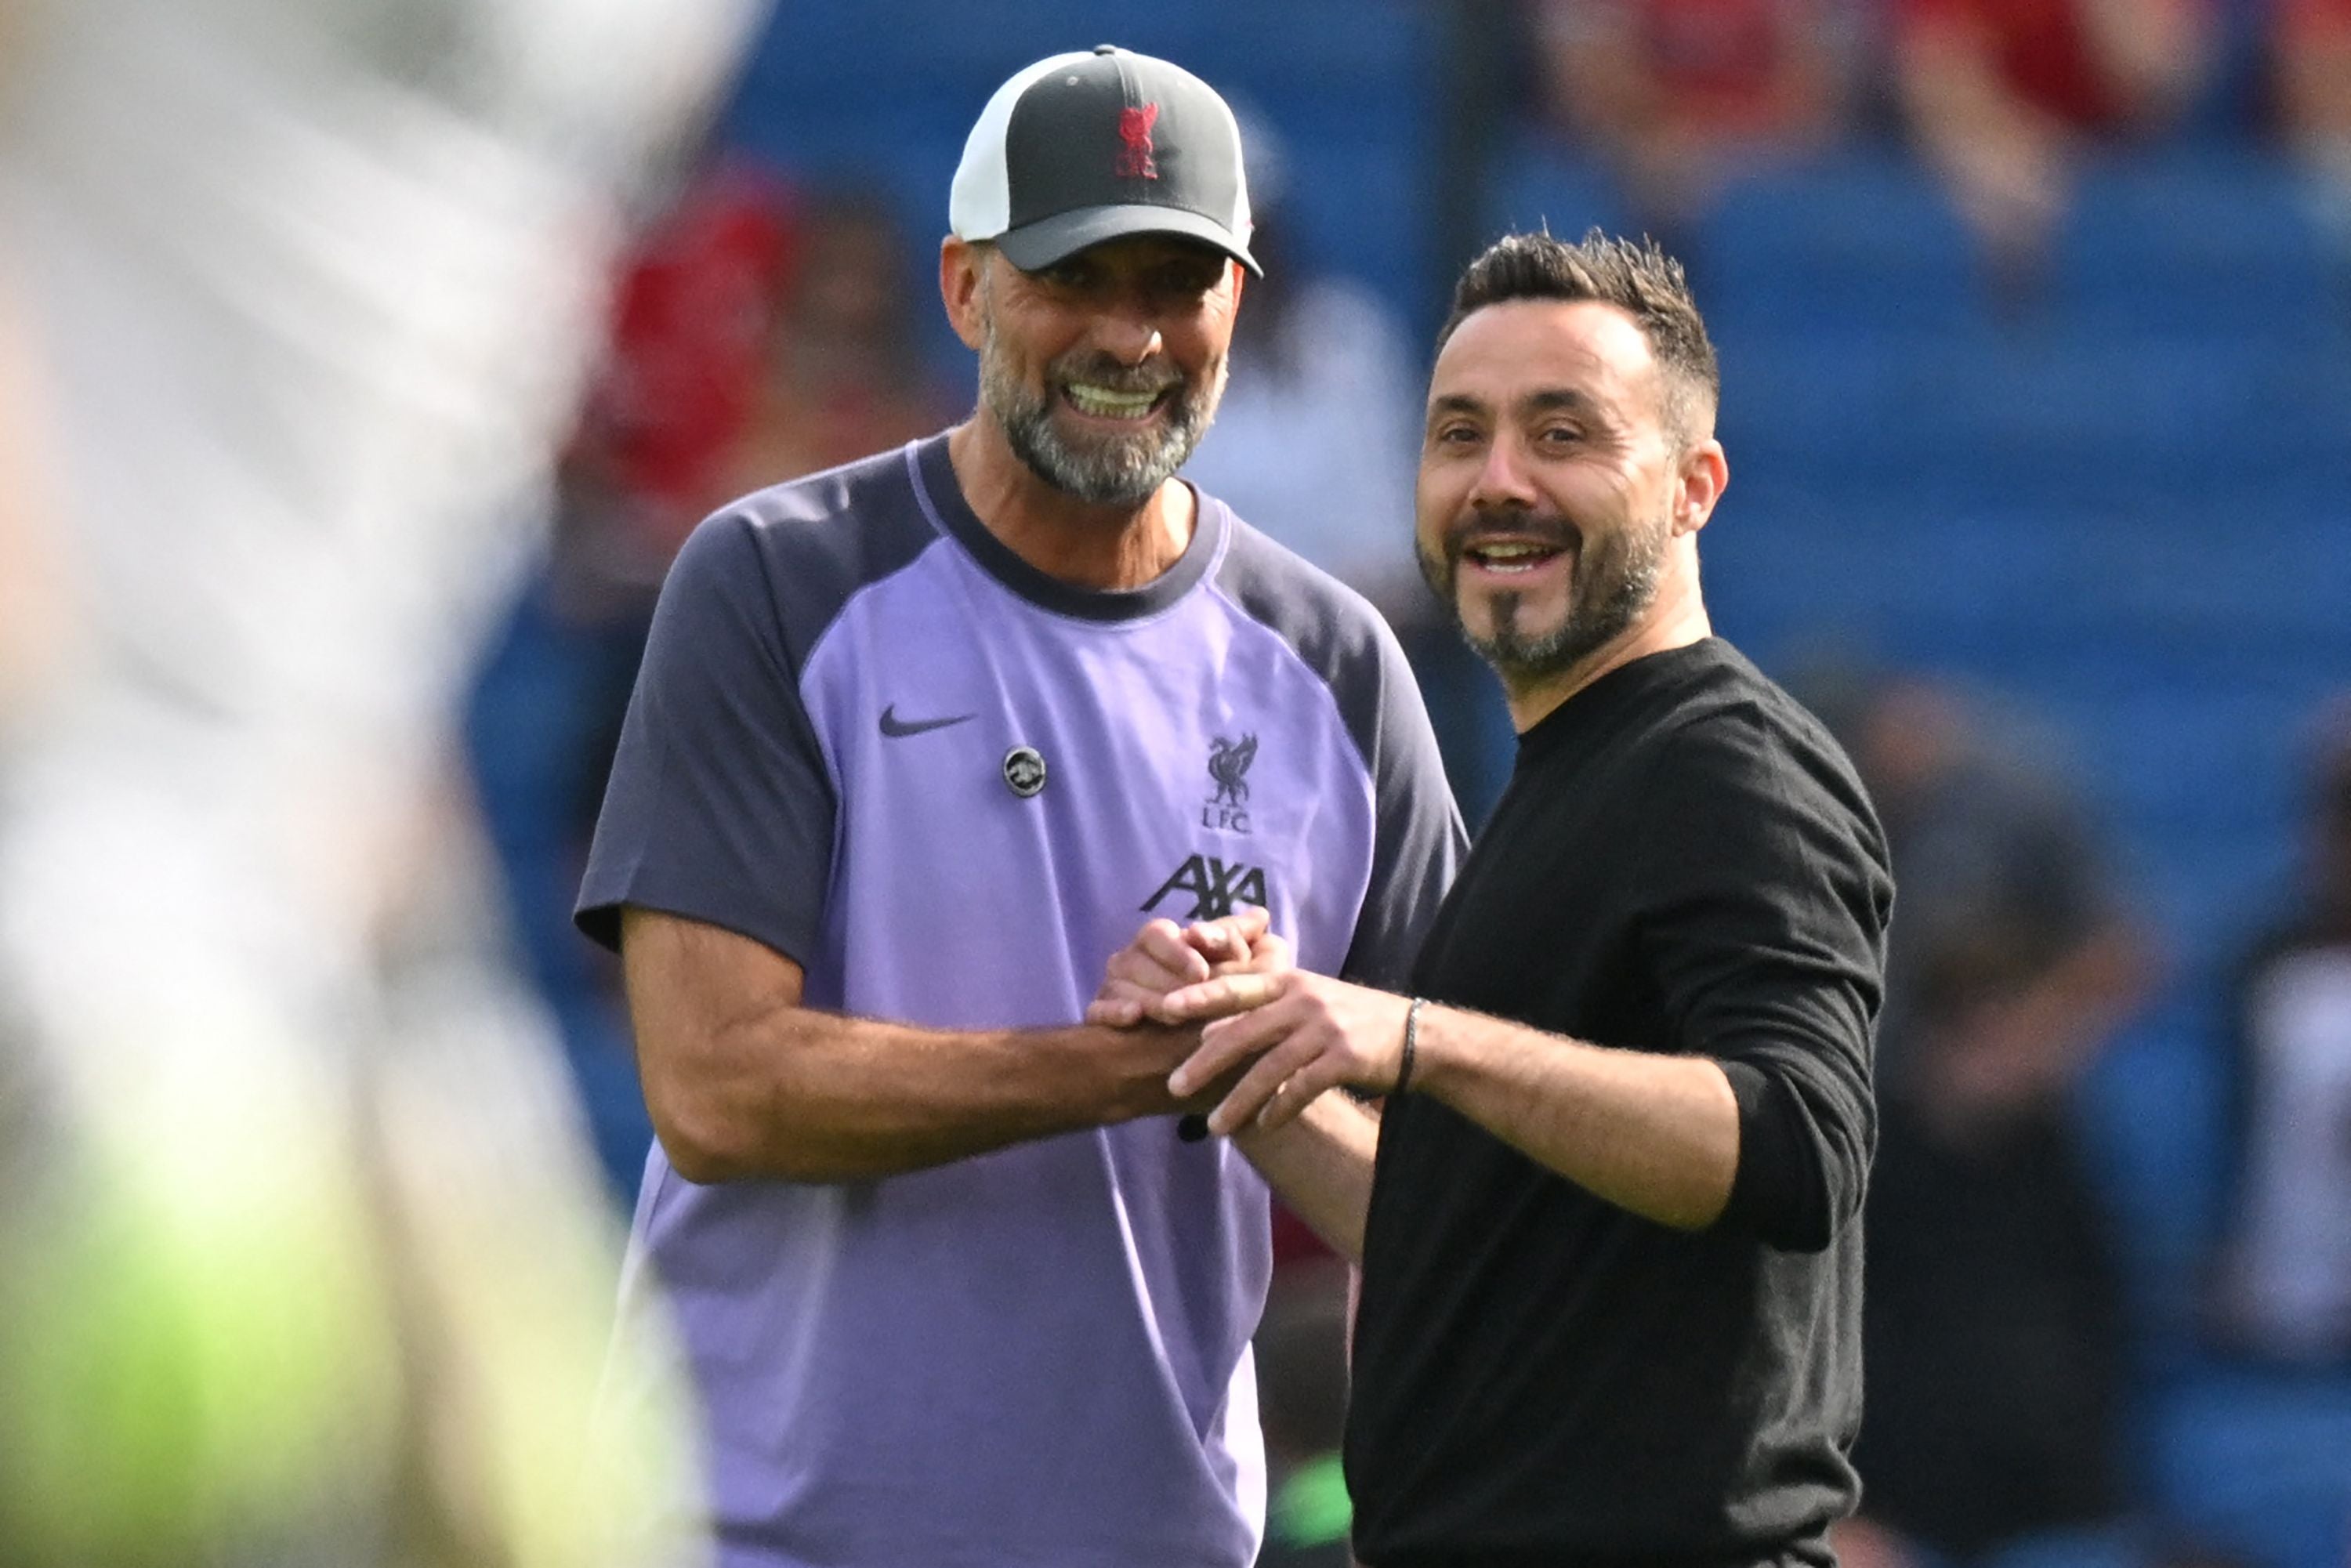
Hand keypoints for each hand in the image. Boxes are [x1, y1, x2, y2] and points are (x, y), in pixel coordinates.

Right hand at [1087, 907, 1291, 1028]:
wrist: (1181, 1039)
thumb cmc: (1212, 989)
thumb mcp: (1230, 964)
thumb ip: (1239, 940)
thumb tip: (1260, 915)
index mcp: (1158, 937)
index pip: (1160, 934)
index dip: (1179, 952)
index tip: (1201, 972)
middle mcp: (1130, 956)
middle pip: (1138, 961)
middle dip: (1168, 982)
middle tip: (1192, 1001)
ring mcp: (1112, 984)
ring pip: (1120, 985)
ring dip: (1149, 1000)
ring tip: (1173, 1016)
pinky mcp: (1100, 1012)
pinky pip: (1097, 1009)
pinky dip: (1113, 1011)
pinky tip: (1133, 1017)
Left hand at [1163, 971, 1414, 1137]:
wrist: (1415, 1034)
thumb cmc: (1351, 1019)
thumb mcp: (1307, 1002)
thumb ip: (1262, 1012)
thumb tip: (1208, 1033)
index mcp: (1290, 981)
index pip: (1235, 987)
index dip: (1198, 997)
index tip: (1162, 1010)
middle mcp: (1303, 1000)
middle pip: (1242, 1031)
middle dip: (1205, 1061)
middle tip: (1173, 1085)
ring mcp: (1325, 1028)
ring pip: (1269, 1067)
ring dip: (1238, 1099)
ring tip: (1213, 1125)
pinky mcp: (1345, 1058)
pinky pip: (1301, 1088)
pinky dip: (1279, 1109)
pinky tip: (1263, 1127)